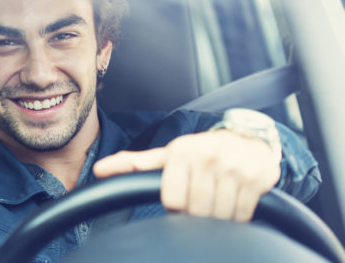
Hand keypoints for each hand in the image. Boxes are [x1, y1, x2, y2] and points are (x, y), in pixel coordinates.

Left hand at [93, 129, 281, 221]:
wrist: (247, 139)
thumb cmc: (200, 152)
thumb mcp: (166, 156)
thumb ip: (133, 164)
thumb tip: (97, 170)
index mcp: (181, 151)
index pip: (173, 202)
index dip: (176, 207)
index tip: (182, 198)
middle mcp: (207, 155)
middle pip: (196, 211)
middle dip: (198, 213)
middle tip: (202, 198)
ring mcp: (233, 166)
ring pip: (220, 216)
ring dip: (219, 217)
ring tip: (218, 198)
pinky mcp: (257, 177)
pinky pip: (243, 215)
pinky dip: (239, 216)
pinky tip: (235, 200)